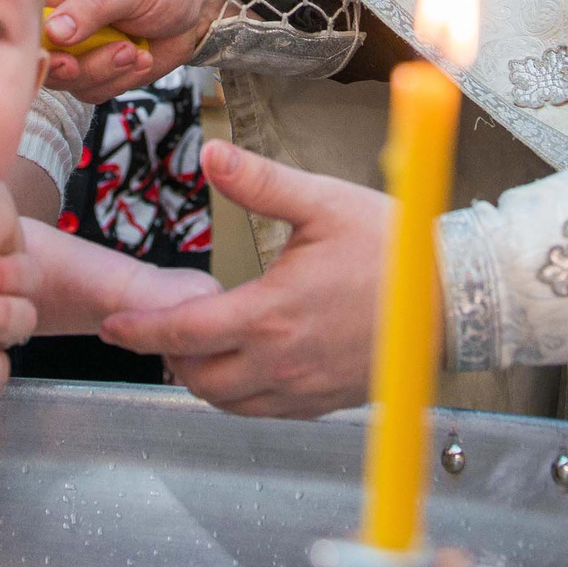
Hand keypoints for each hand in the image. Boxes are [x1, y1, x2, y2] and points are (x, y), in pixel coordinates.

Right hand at [42, 0, 225, 100]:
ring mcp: (75, 45)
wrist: (199, 7)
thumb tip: (54, 32)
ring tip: (132, 51)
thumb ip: (92, 5)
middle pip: (38, 51)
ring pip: (64, 77)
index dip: (33, 31)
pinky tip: (141, 58)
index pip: (24, 7)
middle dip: (70, 63)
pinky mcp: (94, 69)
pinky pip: (91, 90)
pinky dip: (118, 81)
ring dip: (101, 71)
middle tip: (84, 62)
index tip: (54, 45)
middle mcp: (59, 13)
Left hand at [100, 141, 389, 417]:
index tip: (113, 328)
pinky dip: (241, 394)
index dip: (139, 333)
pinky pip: (265, 411)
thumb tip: (209, 154)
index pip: (183, 334)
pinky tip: (245, 364)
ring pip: (229, 402)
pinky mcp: (326, 402)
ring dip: (204, 378)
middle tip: (159, 329)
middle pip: (198, 378)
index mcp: (270, 313)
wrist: (454, 298)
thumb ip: (259, 183)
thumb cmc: (393, 246)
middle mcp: (281, 361)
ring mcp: (304, 388)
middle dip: (168, 356)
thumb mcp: (322, 202)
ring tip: (198, 346)